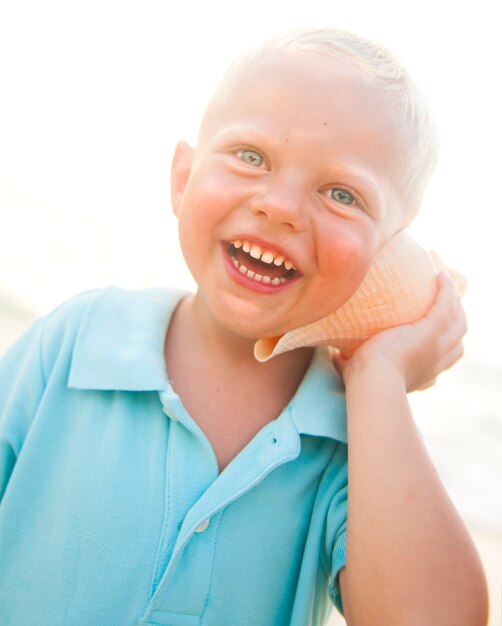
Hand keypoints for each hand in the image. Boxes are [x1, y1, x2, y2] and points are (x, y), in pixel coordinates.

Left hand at [334, 272, 467, 391]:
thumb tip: (336, 355)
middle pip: (457, 337)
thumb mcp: (359, 371)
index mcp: (423, 374)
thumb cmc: (361, 382)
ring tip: (443, 279)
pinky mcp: (432, 331)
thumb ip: (349, 362)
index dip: (446, 344)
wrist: (372, 381)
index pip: (445, 359)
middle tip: (446, 299)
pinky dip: (446, 290)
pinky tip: (440, 274)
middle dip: (456, 318)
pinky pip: (446, 305)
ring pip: (458, 320)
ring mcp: (438, 346)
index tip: (437, 331)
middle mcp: (436, 362)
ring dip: (455, 300)